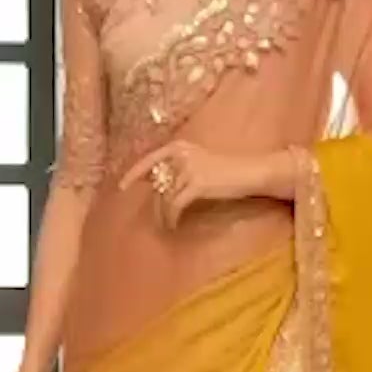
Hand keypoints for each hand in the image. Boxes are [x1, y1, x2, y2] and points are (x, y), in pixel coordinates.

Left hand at [118, 140, 255, 226]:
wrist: (249, 172)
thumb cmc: (226, 170)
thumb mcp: (198, 162)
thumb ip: (176, 168)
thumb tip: (153, 181)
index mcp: (179, 146)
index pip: (149, 159)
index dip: (133, 173)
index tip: (121, 186)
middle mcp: (181, 155)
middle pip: (157, 182)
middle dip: (154, 203)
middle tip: (155, 219)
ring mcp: (188, 168)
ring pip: (165, 196)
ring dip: (163, 214)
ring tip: (166, 225)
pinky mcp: (196, 184)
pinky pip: (175, 205)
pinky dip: (172, 217)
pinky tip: (174, 225)